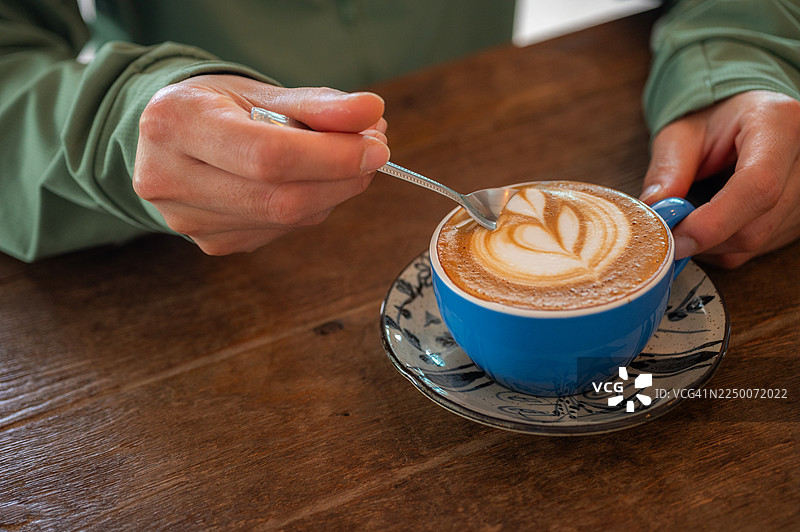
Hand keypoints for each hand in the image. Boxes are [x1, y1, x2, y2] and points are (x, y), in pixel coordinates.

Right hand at [132, 75, 389, 254]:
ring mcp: (188, 219)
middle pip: (280, 197)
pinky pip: (280, 230)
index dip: (332, 156)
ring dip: (332, 192)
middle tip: (375, 153)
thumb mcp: (259, 90)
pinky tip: (310, 182)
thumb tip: (372, 113)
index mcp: (176, 122)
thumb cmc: (217, 106)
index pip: (268, 154)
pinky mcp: (212, 243)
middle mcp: (171, 177)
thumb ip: (316, 105)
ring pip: (286, 218)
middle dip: (342, 177)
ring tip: (348, 160)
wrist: (171, 138)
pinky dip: (310, 207)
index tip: (376, 146)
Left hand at [640, 90, 799, 267]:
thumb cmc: (714, 120)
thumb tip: (655, 211)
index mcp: (779, 125)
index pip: (757, 186)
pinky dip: (724, 246)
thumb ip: (668, 170)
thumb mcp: (682, 133)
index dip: (714, 222)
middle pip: (757, 224)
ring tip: (688, 220)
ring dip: (712, 245)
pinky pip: (758, 249)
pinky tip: (710, 225)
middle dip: (704, 239)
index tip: (676, 237)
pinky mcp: (798, 217)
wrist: (743, 117)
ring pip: (757, 242)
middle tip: (668, 232)